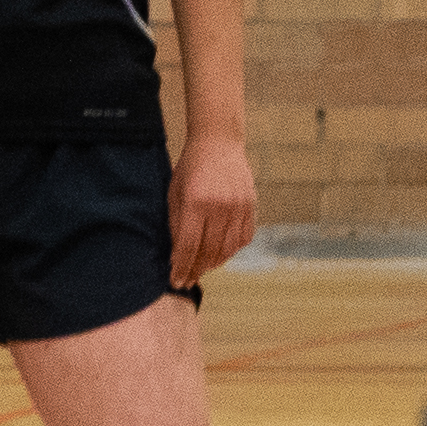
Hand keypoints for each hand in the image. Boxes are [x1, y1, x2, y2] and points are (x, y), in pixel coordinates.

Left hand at [170, 136, 258, 285]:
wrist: (218, 143)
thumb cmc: (191, 168)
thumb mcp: (175, 193)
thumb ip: (176, 225)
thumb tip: (176, 257)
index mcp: (196, 202)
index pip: (189, 246)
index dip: (182, 267)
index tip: (177, 282)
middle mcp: (220, 206)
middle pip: (209, 251)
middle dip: (196, 270)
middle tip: (188, 280)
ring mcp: (238, 206)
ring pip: (228, 249)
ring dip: (214, 263)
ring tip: (203, 268)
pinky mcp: (251, 205)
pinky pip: (244, 238)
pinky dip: (232, 250)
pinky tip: (221, 252)